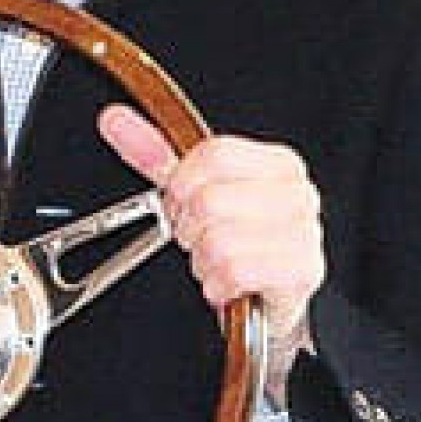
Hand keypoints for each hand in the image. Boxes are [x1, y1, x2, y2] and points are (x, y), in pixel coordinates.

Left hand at [95, 106, 320, 364]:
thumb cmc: (236, 244)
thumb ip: (155, 156)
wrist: (264, 301)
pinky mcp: (302, 272)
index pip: (215, 154)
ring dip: (203, 261)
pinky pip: (235, 271)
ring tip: (216, 263)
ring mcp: (306, 233)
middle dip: (189, 229)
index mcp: (279, 164)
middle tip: (200, 240)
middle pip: (210, 200)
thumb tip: (114, 120)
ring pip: (219, 240)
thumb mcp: (195, 193)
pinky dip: (218, 285)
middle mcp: (299, 194)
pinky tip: (227, 284)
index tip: (180, 204)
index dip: (181, 184)